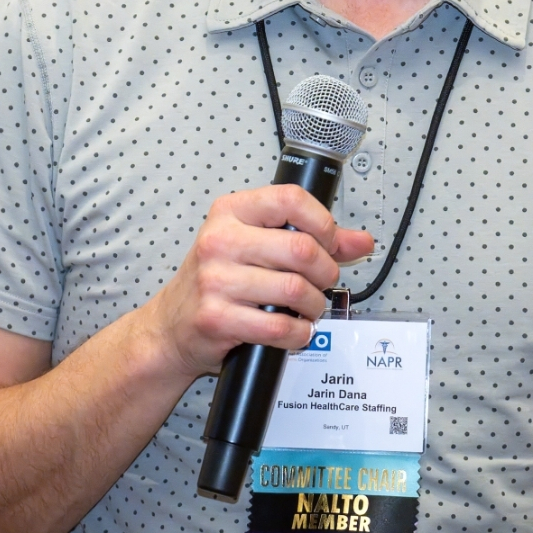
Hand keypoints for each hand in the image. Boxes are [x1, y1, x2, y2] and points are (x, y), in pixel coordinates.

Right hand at [139, 184, 374, 378]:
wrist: (171, 326)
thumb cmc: (218, 280)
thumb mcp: (257, 246)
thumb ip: (311, 238)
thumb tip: (361, 241)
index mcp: (230, 212)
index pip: (290, 199)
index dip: (322, 222)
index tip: (329, 242)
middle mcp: (220, 241)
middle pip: (301, 249)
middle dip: (325, 272)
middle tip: (322, 282)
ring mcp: (216, 280)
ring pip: (295, 289)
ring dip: (314, 306)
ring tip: (308, 308)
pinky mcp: (217, 318)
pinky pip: (279, 327)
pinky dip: (299, 333)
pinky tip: (294, 330)